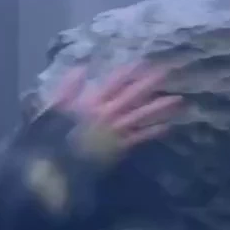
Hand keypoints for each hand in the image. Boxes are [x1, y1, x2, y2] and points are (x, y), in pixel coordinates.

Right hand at [48, 64, 181, 152]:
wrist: (56, 168)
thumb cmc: (51, 138)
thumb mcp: (52, 108)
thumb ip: (67, 88)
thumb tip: (80, 68)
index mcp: (91, 102)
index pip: (114, 82)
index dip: (129, 71)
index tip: (144, 61)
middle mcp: (108, 114)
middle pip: (133, 95)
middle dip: (150, 83)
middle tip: (168, 72)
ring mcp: (116, 132)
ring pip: (142, 116)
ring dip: (160, 107)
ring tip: (179, 100)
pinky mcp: (120, 148)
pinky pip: (140, 138)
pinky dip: (154, 131)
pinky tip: (169, 126)